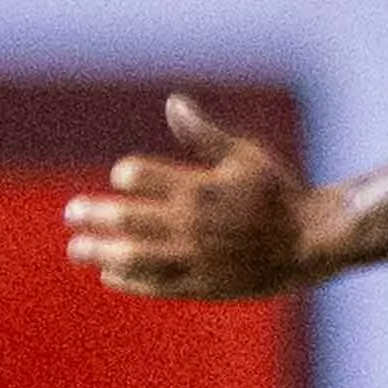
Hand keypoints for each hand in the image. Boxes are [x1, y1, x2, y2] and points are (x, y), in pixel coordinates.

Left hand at [62, 97, 333, 299]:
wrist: (315, 242)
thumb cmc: (281, 194)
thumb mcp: (247, 156)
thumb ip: (204, 135)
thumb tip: (174, 102)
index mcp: (199, 188)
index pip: (136, 176)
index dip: (126, 176)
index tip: (124, 179)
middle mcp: (191, 224)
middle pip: (124, 218)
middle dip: (93, 214)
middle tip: (72, 213)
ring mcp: (196, 257)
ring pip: (132, 256)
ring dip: (99, 251)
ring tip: (77, 249)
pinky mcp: (204, 285)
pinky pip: (157, 284)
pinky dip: (129, 280)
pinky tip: (110, 274)